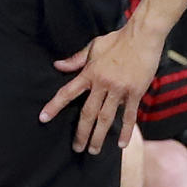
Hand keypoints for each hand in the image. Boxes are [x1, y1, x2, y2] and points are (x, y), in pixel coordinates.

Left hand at [39, 12, 164, 154]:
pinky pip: (129, 115)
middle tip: (77, 148)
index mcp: (90, 73)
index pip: (68, 92)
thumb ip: (76, 59)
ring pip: (106, 118)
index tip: (43, 118)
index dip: (54, 106)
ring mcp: (119, 90)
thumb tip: (57, 65)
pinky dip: (125, 131)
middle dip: (81, 133)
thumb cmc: (118, 39)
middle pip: (88, 113)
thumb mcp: (93, 46)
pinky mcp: (135, 92)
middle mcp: (102, 84)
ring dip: (99, 137)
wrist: (143, 36)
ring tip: (94, 151)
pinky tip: (121, 144)